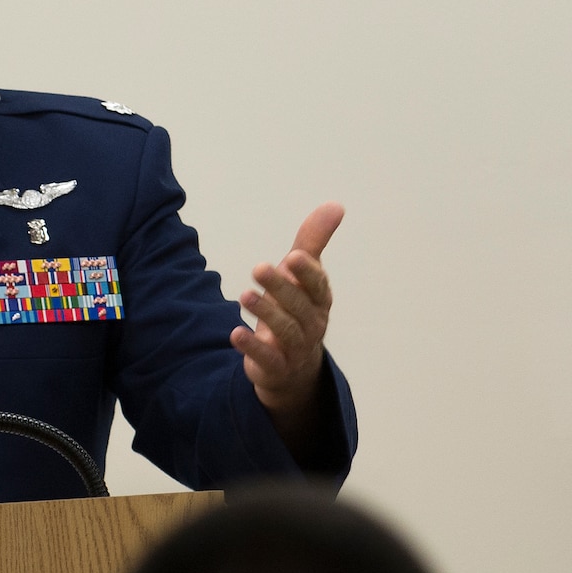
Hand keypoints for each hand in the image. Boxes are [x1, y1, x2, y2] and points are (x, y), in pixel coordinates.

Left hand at [231, 202, 342, 439]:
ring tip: (244, 296)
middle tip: (258, 268)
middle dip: (281, 287)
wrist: (291, 367)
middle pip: (299, 307)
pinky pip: (268, 359)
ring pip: (286, 331)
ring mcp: (296, 349)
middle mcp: (312, 325)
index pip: (318, 286)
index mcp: (319, 301)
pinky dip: (252, 348)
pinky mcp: (276, 368)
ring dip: (266, 313)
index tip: (293, 256)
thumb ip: (313, 242)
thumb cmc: (296, 310)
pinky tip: (235, 333)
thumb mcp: (302, 276)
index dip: (308, 273)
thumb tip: (336, 205)